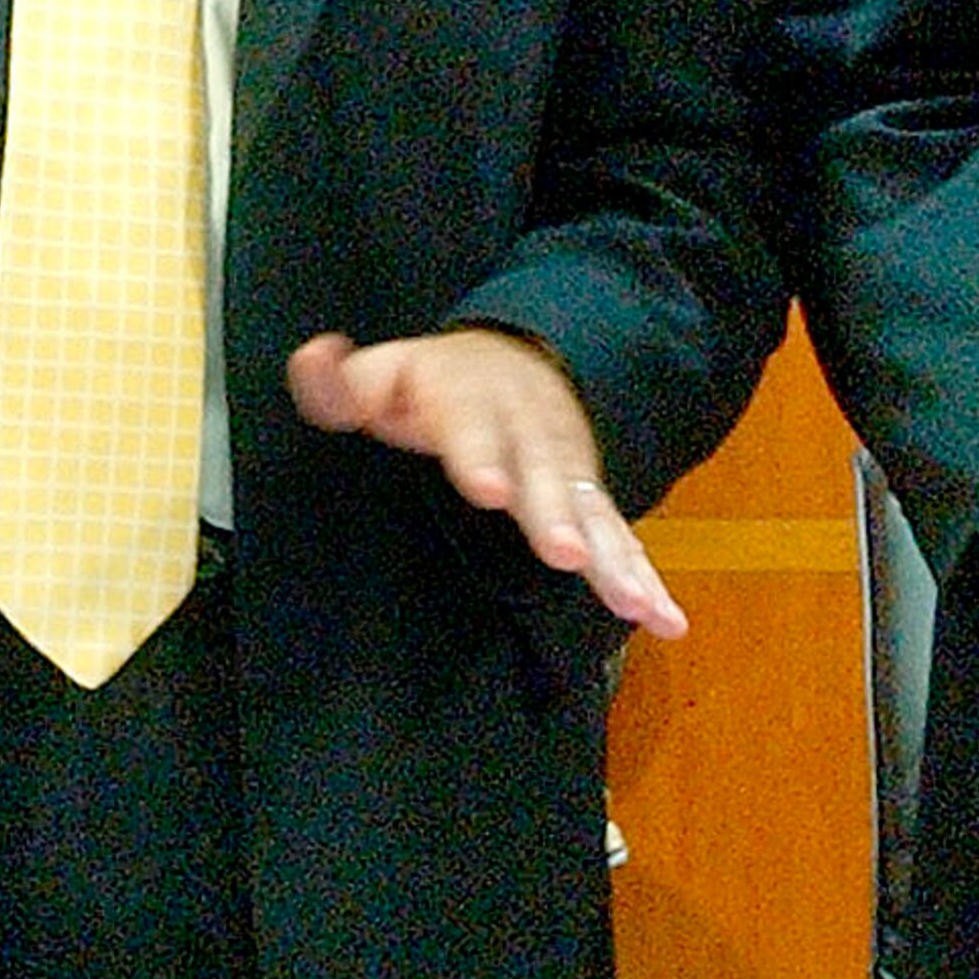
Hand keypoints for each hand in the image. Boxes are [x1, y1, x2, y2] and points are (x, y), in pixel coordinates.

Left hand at [286, 327, 685, 635]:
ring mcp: (566, 468)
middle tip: (564, 553)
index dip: (479, 456)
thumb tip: (313, 360)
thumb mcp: (387, 371)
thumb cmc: (439, 384)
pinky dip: (647, 577)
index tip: (487, 488)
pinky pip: (621, 539)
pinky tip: (665, 620)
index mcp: (469, 402)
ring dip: (614, 558)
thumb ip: (345, 382)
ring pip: (593, 511)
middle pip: (543, 474)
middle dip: (554, 514)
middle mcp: (527, 434)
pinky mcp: (590, 499)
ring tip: (633, 602)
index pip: (471, 427)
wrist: (518, 359)